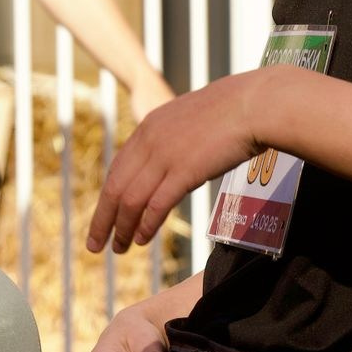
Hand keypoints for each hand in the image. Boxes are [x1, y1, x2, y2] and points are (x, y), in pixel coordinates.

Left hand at [85, 67, 279, 253]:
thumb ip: (177, 137)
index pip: (118, 168)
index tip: (105, 215)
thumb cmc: (234, 109)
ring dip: (123, 228)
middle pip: (115, 187)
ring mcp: (165, 155)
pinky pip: (157, 204)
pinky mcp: (185, 170)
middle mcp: (150, 141)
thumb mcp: (192, 118)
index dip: (108, 196)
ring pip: (131, 200)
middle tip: (96, 243)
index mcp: (149, 127)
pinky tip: (142, 239)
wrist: (255, 104)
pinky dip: (146, 224)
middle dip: (103, 219)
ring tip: (120, 248)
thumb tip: (177, 156)